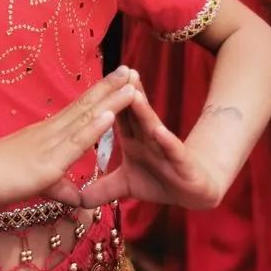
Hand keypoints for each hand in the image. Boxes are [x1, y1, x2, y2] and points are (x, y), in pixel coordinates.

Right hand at [0, 66, 136, 207]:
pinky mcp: (49, 161)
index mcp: (49, 133)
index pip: (80, 110)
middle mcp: (52, 131)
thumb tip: (78, 198)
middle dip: (111, 87)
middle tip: (131, 68)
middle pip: (87, 105)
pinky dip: (95, 126)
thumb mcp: (38, 182)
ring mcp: (51, 142)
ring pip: (86, 116)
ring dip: (111, 99)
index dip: (101, 95)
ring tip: (131, 83)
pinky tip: (110, 114)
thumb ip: (60, 187)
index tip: (120, 80)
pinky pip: (76, 141)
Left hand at [79, 86, 222, 210]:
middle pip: (134, 113)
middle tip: (118, 71)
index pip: (117, 115)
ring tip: (134, 93)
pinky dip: (167, 141)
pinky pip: (173, 151)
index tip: (92, 81)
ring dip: (143, 111)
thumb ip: (102, 189)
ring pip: (152, 126)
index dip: (105, 100)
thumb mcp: (126, 187)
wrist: (194, 192)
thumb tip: (77, 199)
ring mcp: (165, 149)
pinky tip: (159, 131)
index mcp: (132, 139)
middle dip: (126, 92)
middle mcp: (147, 138)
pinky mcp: (182, 164)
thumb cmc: (158, 181)